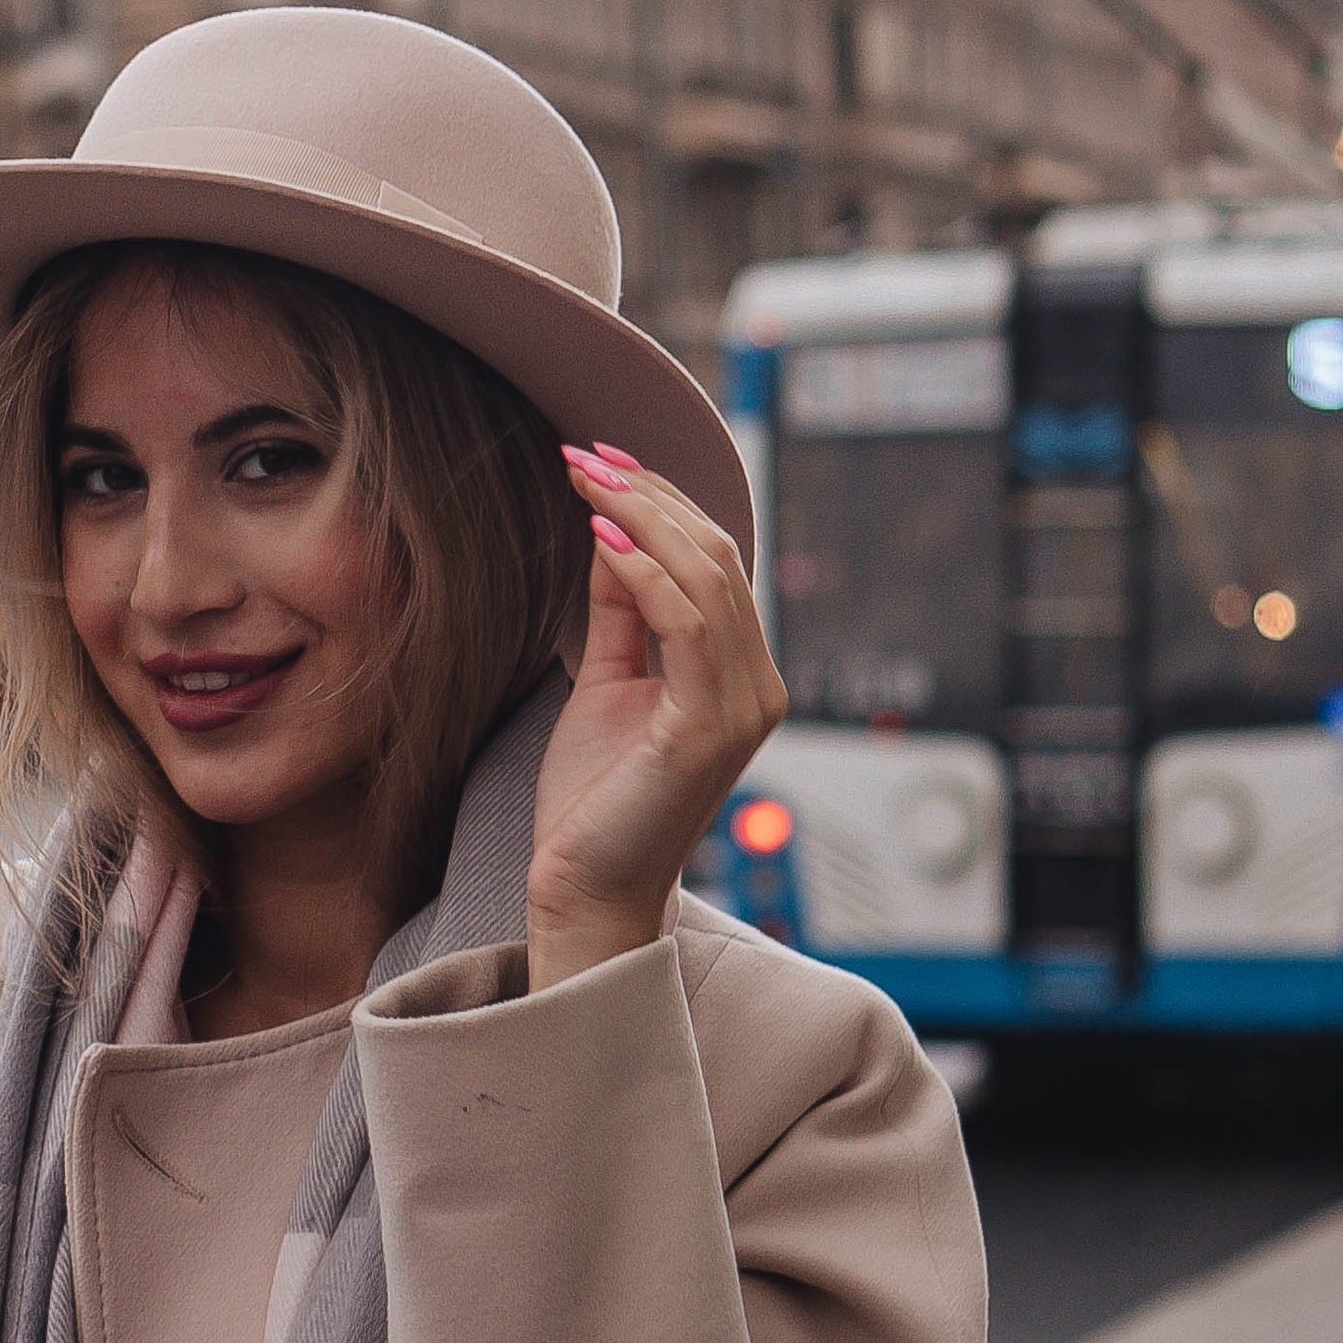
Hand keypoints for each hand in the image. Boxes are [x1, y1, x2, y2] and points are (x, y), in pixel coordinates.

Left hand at [527, 446, 787, 989]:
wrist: (585, 889)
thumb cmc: (595, 799)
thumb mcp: (607, 681)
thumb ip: (620, 611)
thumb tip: (612, 527)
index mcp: (741, 674)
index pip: (715, 562)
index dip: (661, 502)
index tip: (599, 459)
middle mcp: (758, 685)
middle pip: (717, 555)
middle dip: (649, 495)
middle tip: (586, 453)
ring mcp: (743, 706)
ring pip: (707, 576)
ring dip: (641, 516)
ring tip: (584, 479)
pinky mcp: (710, 726)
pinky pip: (688, 623)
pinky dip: (644, 571)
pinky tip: (601, 539)